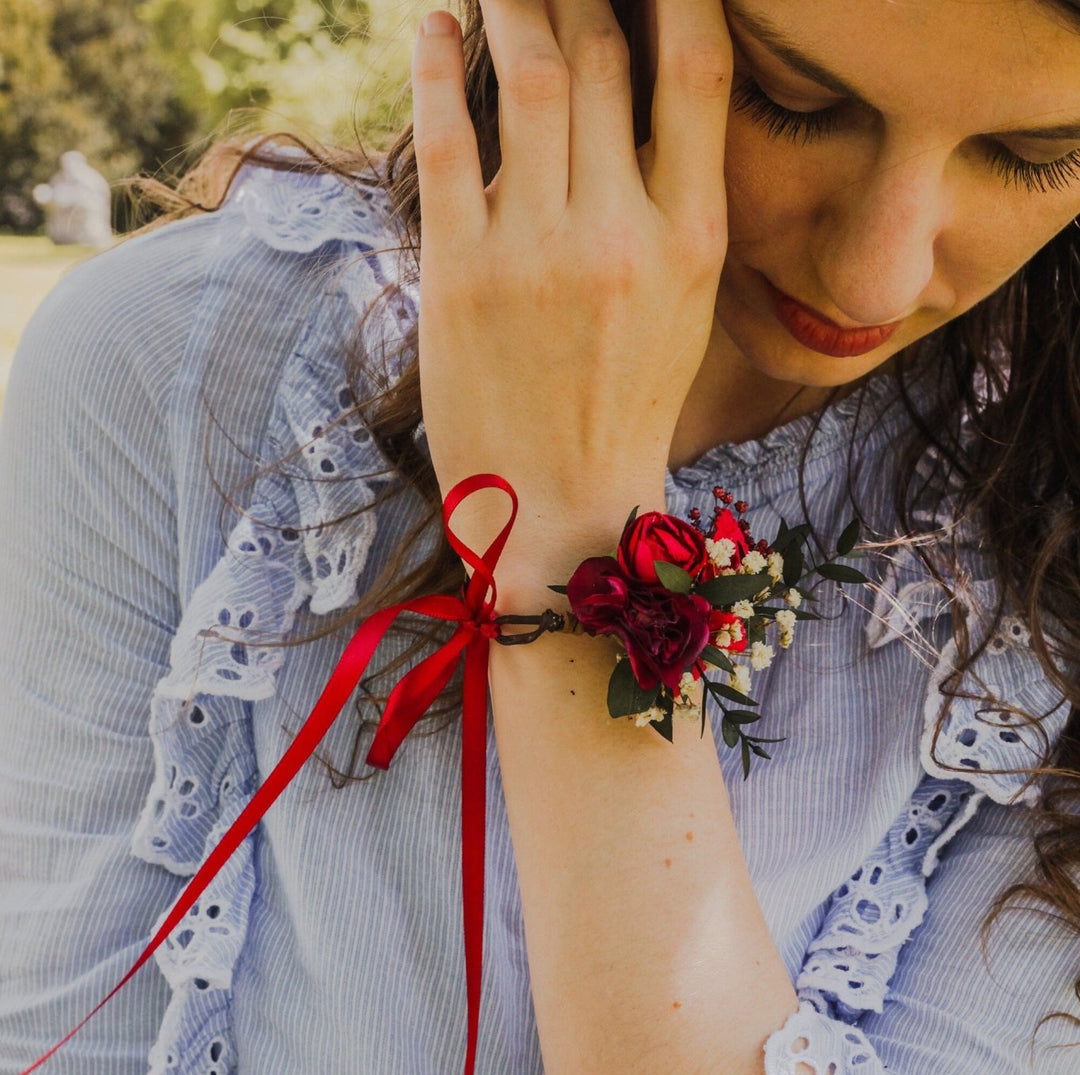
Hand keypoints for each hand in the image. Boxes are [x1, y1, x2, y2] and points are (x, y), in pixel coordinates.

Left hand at [410, 0, 731, 576]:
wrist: (559, 507)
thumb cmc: (623, 403)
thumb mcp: (685, 305)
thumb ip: (671, 200)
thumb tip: (638, 90)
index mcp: (692, 240)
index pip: (698, 71)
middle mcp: (620, 234)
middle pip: (602, 56)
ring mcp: (536, 251)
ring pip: (530, 75)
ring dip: (513, 1)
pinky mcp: (460, 272)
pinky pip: (448, 138)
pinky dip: (438, 67)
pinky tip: (435, 24)